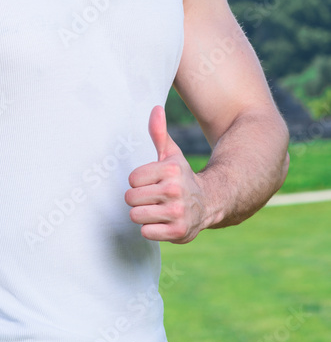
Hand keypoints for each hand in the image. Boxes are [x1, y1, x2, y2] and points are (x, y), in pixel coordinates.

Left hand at [125, 105, 205, 243]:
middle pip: (131, 198)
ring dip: (143, 215)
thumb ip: (159, 133)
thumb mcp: (171, 155)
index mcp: (170, 170)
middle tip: (154, 198)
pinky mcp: (178, 232)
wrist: (209, 203)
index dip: (139, 182)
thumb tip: (155, 108)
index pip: (132, 179)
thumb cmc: (182, 177)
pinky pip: (145, 232)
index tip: (152, 182)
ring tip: (158, 210)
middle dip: (139, 199)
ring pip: (136, 216)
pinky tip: (163, 223)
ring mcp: (177, 213)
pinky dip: (151, 230)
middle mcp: (175, 190)